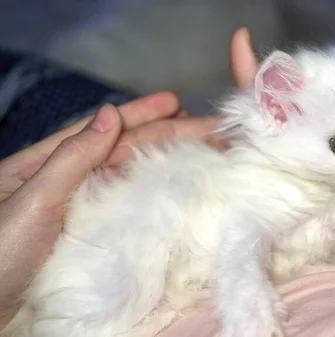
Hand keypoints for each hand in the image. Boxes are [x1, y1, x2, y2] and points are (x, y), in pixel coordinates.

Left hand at [0, 26, 258, 324]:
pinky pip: (128, 207)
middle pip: (124, 150)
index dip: (141, 115)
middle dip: (168, 134)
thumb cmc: (0, 253)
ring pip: (130, 175)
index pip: (103, 132)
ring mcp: (81, 210)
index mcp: (45, 166)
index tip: (175, 103)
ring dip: (167, 158)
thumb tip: (110, 115)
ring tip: (199, 144)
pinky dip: (154, 191)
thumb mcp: (32, 201)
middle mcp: (68, 183)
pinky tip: (174, 184)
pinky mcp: (93, 238)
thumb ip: (70, 158)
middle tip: (210, 125)